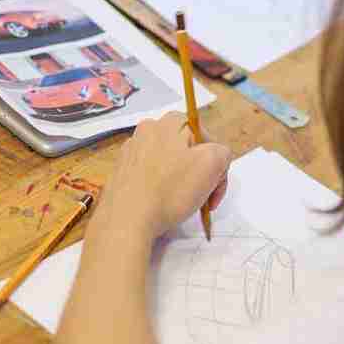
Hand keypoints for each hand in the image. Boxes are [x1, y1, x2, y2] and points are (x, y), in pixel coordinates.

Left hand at [91, 112, 231, 241]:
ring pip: (169, 164)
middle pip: (187, 150)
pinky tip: (161, 204)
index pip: (205, 137)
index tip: (213, 188)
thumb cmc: (170, 191)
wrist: (126, 220)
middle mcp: (146, 131)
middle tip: (202, 197)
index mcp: (167, 123)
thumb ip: (222, 152)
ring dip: (181, 181)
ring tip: (181, 203)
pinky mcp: (121, 173)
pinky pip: (151, 176)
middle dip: (199, 172)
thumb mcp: (211, 164)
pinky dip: (161, 188)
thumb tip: (215, 158)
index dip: (216, 163)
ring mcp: (130, 152)